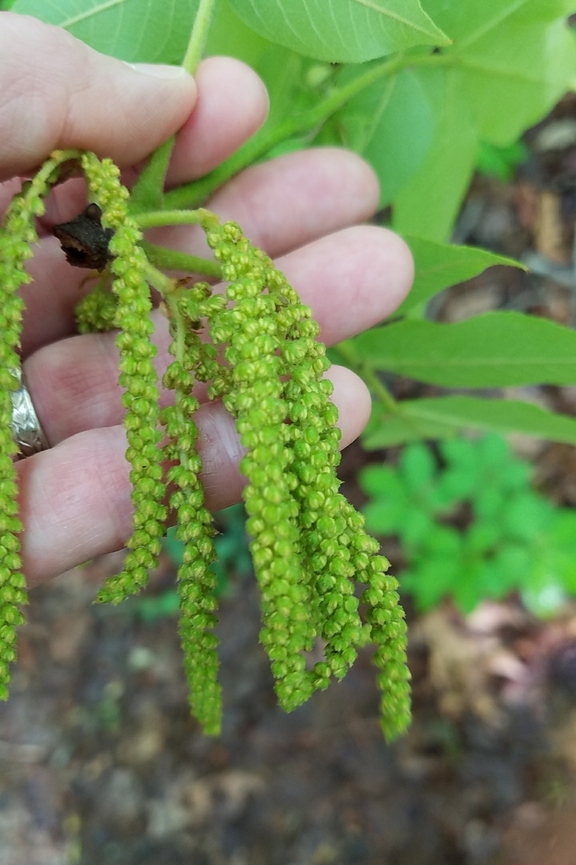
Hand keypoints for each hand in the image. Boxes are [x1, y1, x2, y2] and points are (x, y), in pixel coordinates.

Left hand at [0, 13, 412, 587]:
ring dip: (255, 379)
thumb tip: (170, 98)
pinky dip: (194, 477)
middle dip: (253, 263)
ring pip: (138, 409)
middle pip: (135, 301)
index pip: (79, 187)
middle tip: (367, 233)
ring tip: (365, 347)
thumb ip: (40, 85)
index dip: (170, 144)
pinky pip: (94, 515)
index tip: (245, 104)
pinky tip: (296, 436)